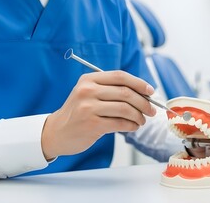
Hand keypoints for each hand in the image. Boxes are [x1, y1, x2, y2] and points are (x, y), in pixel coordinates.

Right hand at [41, 70, 156, 159]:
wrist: (57, 132)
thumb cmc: (79, 113)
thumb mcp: (89, 94)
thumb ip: (112, 90)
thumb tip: (144, 94)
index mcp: (89, 80)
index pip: (120, 76)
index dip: (139, 83)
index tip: (151, 91)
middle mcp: (87, 91)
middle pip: (126, 93)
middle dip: (144, 102)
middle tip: (151, 110)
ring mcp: (88, 108)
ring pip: (125, 109)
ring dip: (139, 116)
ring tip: (142, 120)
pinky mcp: (92, 124)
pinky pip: (120, 123)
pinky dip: (132, 125)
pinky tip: (133, 126)